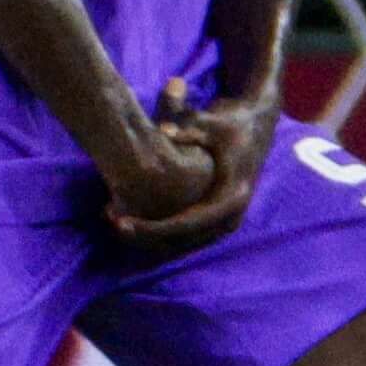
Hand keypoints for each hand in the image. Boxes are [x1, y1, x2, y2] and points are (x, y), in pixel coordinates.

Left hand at [107, 78, 273, 250]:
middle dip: (145, 235)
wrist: (253, 128)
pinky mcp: (213, 221)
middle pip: (182, 241)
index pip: (189, 224)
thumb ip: (187, 126)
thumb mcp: (210, 122)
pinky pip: (182, 237)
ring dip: (147, 236)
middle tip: (112, 222)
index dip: (153, 227)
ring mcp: (222, 223)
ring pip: (180, 244)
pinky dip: (156, 232)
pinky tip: (129, 220)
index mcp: (232, 197)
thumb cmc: (229, 123)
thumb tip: (163, 129)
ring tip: (114, 219)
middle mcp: (230, 217)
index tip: (123, 222)